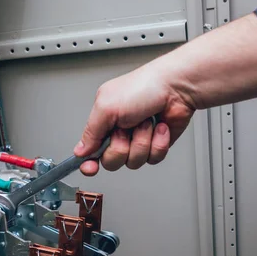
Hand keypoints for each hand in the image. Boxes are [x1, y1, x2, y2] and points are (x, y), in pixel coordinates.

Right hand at [74, 60, 196, 175]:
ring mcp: (138, 139)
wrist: (177, 88)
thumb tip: (80, 151)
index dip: (89, 162)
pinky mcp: (156, 145)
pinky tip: (159, 127)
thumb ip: (90, 132)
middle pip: (111, 161)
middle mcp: (119, 131)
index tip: (90, 168)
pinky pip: (152, 158)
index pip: (90, 149)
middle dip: (120, 147)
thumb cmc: (144, 87)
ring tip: (146, 122)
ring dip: (141, 142)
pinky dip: (158, 143)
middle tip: (126, 129)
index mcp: (103, 120)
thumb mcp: (106, 107)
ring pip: (133, 161)